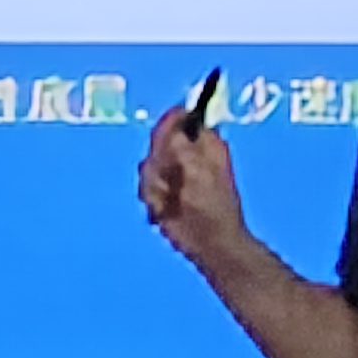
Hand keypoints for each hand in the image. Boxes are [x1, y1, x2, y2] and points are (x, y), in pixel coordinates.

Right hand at [138, 108, 249, 264]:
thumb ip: (183, 146)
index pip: (180, 119)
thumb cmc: (212, 208)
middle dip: (158, 163)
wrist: (209, 242)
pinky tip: (165, 210)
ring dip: (155, 186)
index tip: (167, 150)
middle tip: (171, 182)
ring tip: (171, 200)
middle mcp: (188, 154)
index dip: (168, 130)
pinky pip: (145, 186)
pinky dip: (152, 199)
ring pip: (147, 166)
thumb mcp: (199, 173)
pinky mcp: (163, 190)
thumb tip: (176, 114)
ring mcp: (174, 172)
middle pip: (157, 142)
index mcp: (205, 144)